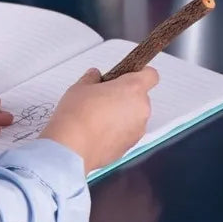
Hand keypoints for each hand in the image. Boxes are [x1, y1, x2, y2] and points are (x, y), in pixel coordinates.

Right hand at [40, 67, 157, 174]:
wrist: (72, 148)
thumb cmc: (77, 116)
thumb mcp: (80, 87)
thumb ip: (92, 78)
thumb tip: (95, 77)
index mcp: (133, 89)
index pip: (151, 75)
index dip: (140, 73)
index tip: (127, 75)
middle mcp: (140, 109)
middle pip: (140, 97)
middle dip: (125, 96)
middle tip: (104, 97)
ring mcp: (137, 129)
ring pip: (134, 116)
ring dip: (122, 115)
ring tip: (98, 117)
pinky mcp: (130, 146)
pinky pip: (128, 133)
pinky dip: (118, 131)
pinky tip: (98, 132)